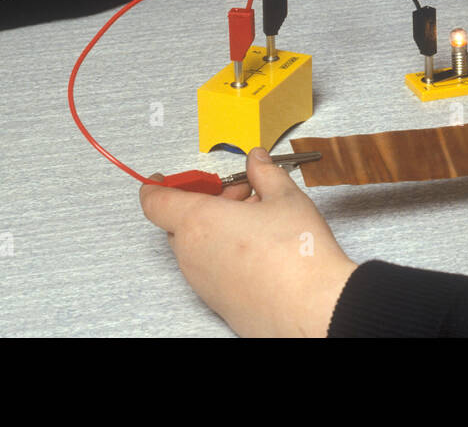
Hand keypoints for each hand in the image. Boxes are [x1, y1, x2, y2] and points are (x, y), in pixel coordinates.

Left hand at [140, 147, 356, 336]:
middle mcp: (192, 254)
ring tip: (259, 220)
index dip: (157, 186)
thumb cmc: (296, 254)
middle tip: (239, 193)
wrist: (312, 307)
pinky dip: (224, 252)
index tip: (162, 179)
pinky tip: (261, 248)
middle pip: (179, 222)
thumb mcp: (284, 196)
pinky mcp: (216, 302)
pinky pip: (210, 269)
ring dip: (217, 227)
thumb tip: (256, 160)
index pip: (155, 201)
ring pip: (197, 246)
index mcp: (198, 221)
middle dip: (205, 202)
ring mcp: (202, 282)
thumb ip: (264, 172)